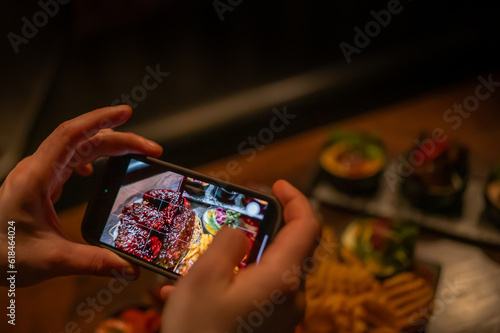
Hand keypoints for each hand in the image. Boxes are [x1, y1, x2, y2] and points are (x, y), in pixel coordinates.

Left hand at [0, 105, 162, 286]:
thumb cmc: (1, 255)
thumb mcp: (51, 260)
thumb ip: (93, 262)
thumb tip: (128, 268)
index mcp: (37, 177)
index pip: (71, 135)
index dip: (100, 120)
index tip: (126, 113)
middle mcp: (37, 169)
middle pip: (84, 141)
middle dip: (120, 140)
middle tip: (150, 148)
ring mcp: (38, 175)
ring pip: (78, 150)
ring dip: (108, 148)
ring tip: (134, 154)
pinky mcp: (39, 184)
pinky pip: (69, 162)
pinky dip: (89, 160)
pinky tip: (95, 172)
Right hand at [160, 180, 319, 332]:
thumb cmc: (201, 332)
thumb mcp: (205, 277)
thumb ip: (228, 242)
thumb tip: (240, 231)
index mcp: (282, 277)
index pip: (307, 226)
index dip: (295, 199)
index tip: (277, 185)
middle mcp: (290, 296)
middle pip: (287, 247)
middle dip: (260, 229)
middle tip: (232, 220)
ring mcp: (283, 315)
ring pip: (267, 271)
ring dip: (238, 259)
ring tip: (198, 263)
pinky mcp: (271, 328)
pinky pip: (257, 293)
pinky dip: (233, 283)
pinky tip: (196, 292)